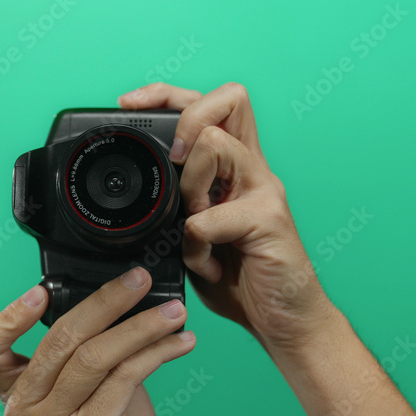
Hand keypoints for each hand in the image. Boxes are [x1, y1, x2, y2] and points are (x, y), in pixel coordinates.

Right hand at [0, 268, 194, 415]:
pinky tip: (180, 343)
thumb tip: (120, 300)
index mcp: (14, 396)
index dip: (8, 317)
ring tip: (174, 312)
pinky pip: (125, 377)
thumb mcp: (81, 393)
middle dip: (106, 302)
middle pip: (59, 340)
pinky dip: (157, 353)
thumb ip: (84, 353)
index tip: (42, 291)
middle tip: (139, 280)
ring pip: (95, 356)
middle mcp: (24, 412)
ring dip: (142, 326)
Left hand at [119, 83, 337, 352]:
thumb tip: (138, 196)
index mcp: (233, 168)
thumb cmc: (240, 277)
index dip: (167, 94)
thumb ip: (176, 207)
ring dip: (189, 187)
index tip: (130, 103)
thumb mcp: (194, 234)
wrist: (285, 321)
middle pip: (228, 98)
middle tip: (173, 161)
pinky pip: (210, 217)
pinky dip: (195, 246)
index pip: (209, 103)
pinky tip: (206, 265)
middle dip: (185, 118)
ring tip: (192, 227)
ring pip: (215, 144)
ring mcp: (263, 191)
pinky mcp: (268, 220)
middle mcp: (252, 169)